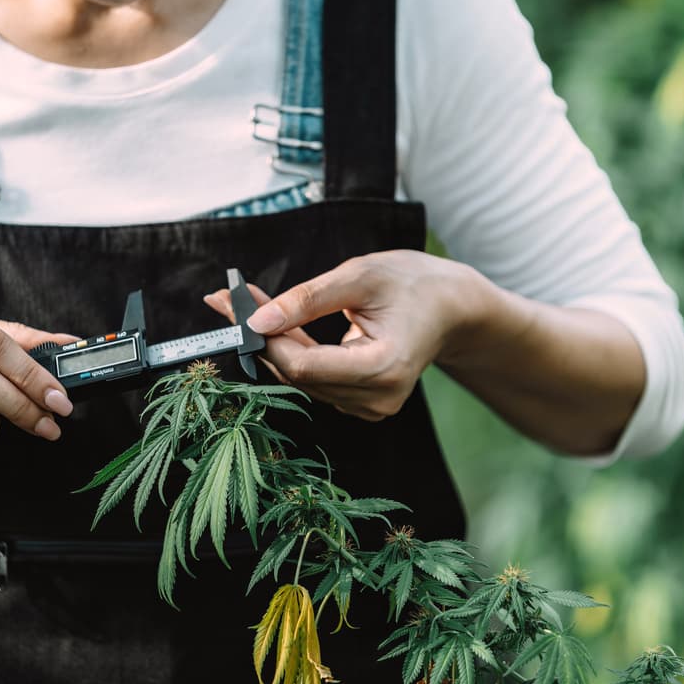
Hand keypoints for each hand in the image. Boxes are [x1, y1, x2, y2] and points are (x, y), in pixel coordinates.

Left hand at [204, 251, 487, 420]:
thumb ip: (307, 299)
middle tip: (232, 297)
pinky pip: (314, 381)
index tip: (235, 304)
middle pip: (299, 374)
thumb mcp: (360, 276)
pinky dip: (294, 352)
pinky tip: (284, 324)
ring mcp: (372, 407)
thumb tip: (255, 321)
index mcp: (384, 367)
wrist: (451, 308)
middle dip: (262, 336)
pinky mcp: (363, 405)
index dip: (265, 339)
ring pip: (302, 379)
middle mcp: (379, 398)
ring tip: (256, 303)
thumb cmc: (412, 283)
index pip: (304, 366)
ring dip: (274, 343)